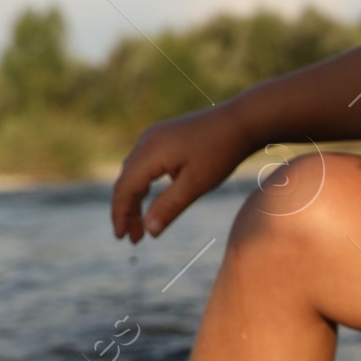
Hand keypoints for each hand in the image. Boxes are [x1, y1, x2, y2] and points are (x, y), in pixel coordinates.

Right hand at [111, 101, 250, 242]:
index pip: (125, 189)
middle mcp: (145, 142)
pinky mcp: (162, 137)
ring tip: (141, 227)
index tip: (122, 238)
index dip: (120, 215)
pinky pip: (142, 165)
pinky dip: (142, 186)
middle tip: (133, 239)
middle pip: (125, 181)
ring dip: (134, 200)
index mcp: (150, 152)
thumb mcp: (196, 185)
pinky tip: (149, 202)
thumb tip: (149, 231)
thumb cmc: (220, 152)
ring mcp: (152, 137)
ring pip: (132, 173)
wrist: (240, 121)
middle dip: (126, 212)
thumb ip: (169, 207)